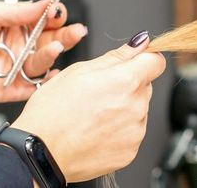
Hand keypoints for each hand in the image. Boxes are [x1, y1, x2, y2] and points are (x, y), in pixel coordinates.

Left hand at [0, 0, 87, 103]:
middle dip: (65, 35)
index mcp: (14, 25)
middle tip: (74, 31)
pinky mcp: (11, 88)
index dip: (54, 16)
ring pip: (43, 63)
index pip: (44, 19)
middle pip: (51, 41)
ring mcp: (16, 67)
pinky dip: (45, 83)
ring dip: (52, 55)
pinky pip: (33, 88)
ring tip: (53, 48)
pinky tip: (52, 75)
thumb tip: (46, 2)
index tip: (58, 12)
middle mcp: (19, 46)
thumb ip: (17, 10)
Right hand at [12, 30, 164, 182]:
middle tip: (98, 92)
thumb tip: (138, 45)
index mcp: (125, 81)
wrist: (41, 152)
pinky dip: (118, 131)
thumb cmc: (52, 112)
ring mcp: (135, 132)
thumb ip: (115, 57)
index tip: (134, 62)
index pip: (156, 62)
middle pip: (144, 86)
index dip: (144, 59)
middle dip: (127, 85)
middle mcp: (136, 107)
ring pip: (138, 110)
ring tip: (93, 115)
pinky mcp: (130, 151)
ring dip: (123, 109)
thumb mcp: (78, 71)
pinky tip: (95, 131)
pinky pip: (131, 133)